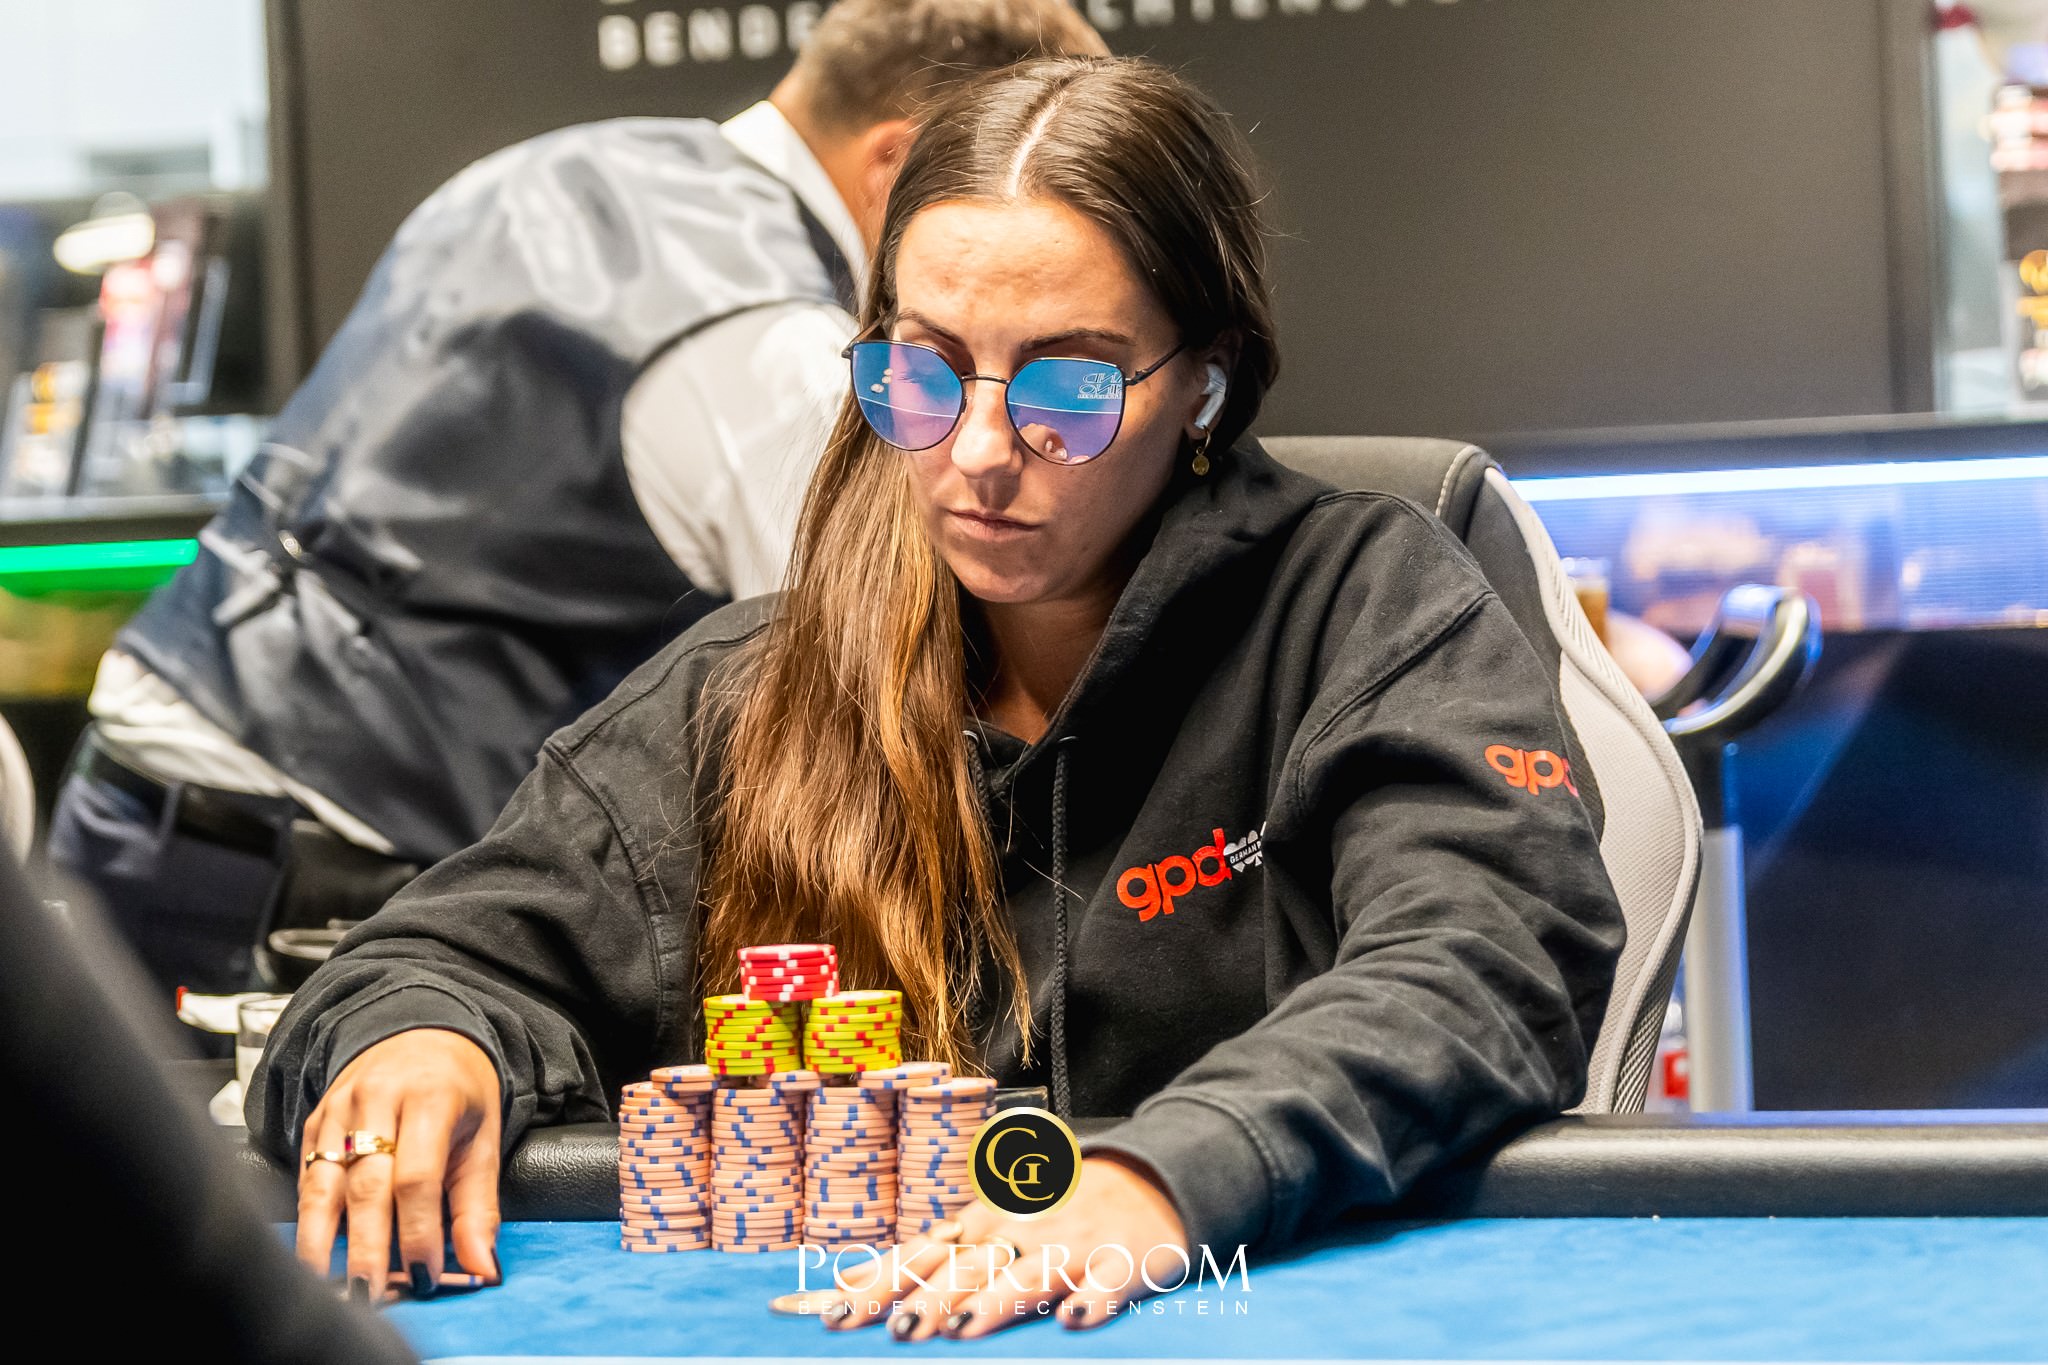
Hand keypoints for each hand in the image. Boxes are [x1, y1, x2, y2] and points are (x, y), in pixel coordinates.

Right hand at [295, 1028, 502, 1302]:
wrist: (423, 1035)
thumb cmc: (459, 1093)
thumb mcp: (483, 1139)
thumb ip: (479, 1207)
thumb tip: (483, 1267)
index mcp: (430, 1097)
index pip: (417, 1177)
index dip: (418, 1232)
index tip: (426, 1274)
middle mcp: (379, 1098)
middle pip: (367, 1185)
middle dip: (368, 1247)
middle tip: (373, 1295)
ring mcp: (340, 1107)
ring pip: (325, 1183)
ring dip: (323, 1242)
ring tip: (330, 1286)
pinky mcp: (314, 1120)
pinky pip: (307, 1175)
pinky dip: (308, 1218)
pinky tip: (313, 1253)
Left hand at [825, 1153, 1188, 1339]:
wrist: (1144, 1179)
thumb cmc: (1051, 1210)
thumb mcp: (982, 1223)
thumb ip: (919, 1256)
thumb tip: (846, 1276)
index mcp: (981, 1223)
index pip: (920, 1255)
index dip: (879, 1285)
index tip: (834, 1315)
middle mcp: (1019, 1231)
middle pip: (968, 1265)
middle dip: (931, 1296)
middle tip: (897, 1331)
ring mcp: (1071, 1244)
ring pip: (1030, 1272)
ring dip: (997, 1299)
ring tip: (963, 1327)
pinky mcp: (1120, 1263)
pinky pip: (1106, 1283)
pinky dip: (1091, 1300)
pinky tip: (1073, 1319)